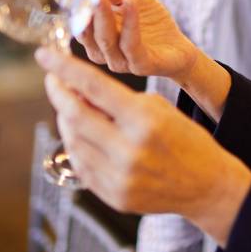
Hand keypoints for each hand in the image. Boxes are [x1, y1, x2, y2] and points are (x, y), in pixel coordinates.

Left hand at [36, 46, 250, 245]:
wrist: (207, 185)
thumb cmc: (185, 140)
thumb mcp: (159, 108)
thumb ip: (118, 100)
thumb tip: (77, 92)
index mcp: (144, 120)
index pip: (93, 87)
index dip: (64, 68)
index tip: (44, 55)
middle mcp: (129, 150)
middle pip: (74, 116)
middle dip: (58, 94)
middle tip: (53, 81)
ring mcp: (119, 177)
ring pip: (73, 141)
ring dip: (67, 120)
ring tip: (73, 108)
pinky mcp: (114, 196)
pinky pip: (81, 166)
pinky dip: (77, 146)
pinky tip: (83, 135)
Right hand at [64, 0, 197, 81]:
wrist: (178, 47)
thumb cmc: (150, 22)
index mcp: (93, 34)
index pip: (74, 16)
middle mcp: (100, 50)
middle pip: (84, 29)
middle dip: (80, 5)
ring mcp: (118, 60)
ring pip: (104, 38)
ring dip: (102, 16)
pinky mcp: (139, 65)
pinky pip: (131, 44)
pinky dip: (129, 23)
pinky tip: (129, 4)